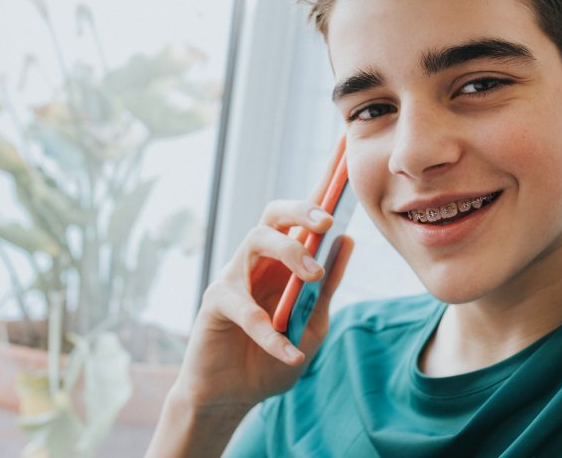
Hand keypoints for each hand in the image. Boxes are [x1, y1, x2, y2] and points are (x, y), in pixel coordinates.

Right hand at [168, 169, 353, 410]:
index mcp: (282, 262)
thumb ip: (326, 287)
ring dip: (289, 252)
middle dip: (300, 209)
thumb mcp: (312, 324)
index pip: (300, 218)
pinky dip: (270, 334)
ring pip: (255, 240)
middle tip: (327, 221)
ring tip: (314, 275)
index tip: (344, 164)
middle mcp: (256, 261)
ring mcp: (233, 277)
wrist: (233, 397)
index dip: (319, 189)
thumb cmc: (272, 357)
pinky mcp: (214, 304)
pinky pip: (243, 308)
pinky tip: (290, 354)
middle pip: (272, 214)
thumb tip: (347, 241)